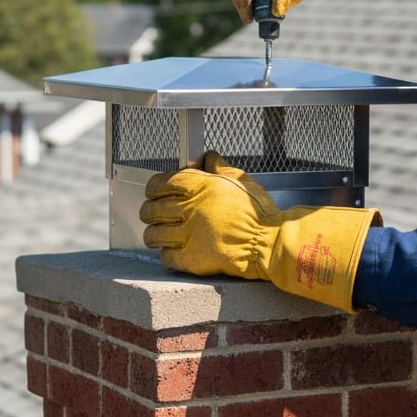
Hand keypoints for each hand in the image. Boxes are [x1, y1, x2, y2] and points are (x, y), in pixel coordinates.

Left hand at [141, 151, 380, 311]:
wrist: (268, 242)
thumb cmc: (258, 212)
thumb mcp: (241, 179)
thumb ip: (219, 167)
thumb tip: (207, 157)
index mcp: (198, 186)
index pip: (161, 184)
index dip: (153, 188)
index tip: (154, 192)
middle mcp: (188, 209)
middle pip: (152, 209)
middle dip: (148, 211)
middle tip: (151, 213)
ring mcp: (187, 235)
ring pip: (154, 234)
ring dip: (153, 233)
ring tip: (156, 234)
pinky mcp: (191, 259)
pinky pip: (166, 257)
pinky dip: (166, 254)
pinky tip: (171, 251)